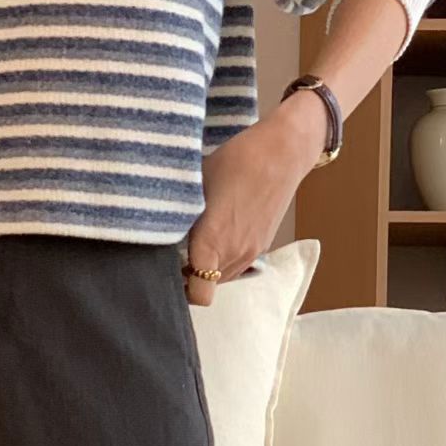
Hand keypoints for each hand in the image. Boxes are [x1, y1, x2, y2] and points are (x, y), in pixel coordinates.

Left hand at [182, 94, 326, 305]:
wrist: (282, 152)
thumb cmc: (235, 161)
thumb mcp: (196, 186)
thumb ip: (180, 218)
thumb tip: (163, 233)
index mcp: (213, 244)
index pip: (198, 294)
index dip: (181, 289)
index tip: (169, 269)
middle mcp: (234, 255)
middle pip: (208, 287)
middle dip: (191, 275)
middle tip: (179, 250)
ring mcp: (252, 252)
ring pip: (223, 277)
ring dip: (209, 267)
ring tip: (199, 239)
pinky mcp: (263, 244)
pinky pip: (238, 263)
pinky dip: (225, 257)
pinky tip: (221, 230)